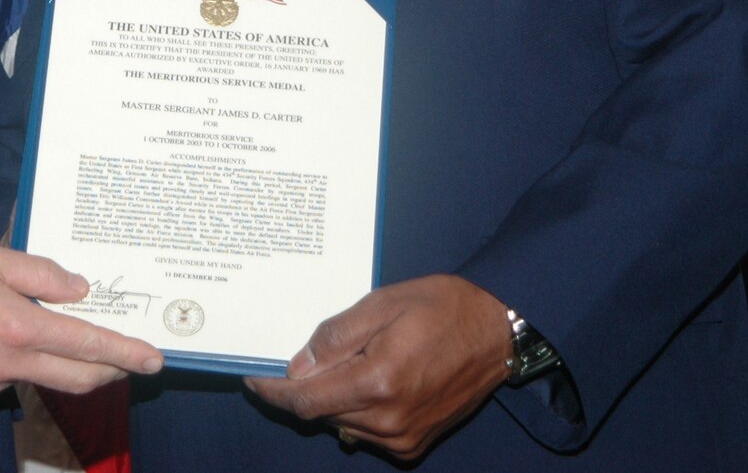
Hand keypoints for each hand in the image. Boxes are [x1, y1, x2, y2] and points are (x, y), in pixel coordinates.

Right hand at [0, 244, 164, 396]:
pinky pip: (16, 377)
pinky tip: (15, 336)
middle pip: (79, 378)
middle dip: (112, 370)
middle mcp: (12, 363)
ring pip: (48, 378)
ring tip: (78, 338)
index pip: (88, 346)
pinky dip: (28, 360)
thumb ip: (41, 274)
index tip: (153, 359)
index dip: (126, 354)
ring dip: (72, 364)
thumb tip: (78, 289)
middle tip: (134, 359)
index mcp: (20, 328)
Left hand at [245, 275, 511, 460]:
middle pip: (320, 414)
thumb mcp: (382, 305)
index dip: (273, 391)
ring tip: (351, 360)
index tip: (253, 379)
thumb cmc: (441, 308)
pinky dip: (357, 410)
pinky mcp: (414, 443)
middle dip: (305, 388)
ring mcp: (403, 437)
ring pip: (341, 424)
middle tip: (304, 357)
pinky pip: (367, 433)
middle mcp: (389, 419)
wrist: (495, 331)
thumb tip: (297, 366)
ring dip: (333, 399)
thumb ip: (336, 337)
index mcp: (377, 382)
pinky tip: (369, 380)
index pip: (305, 401)